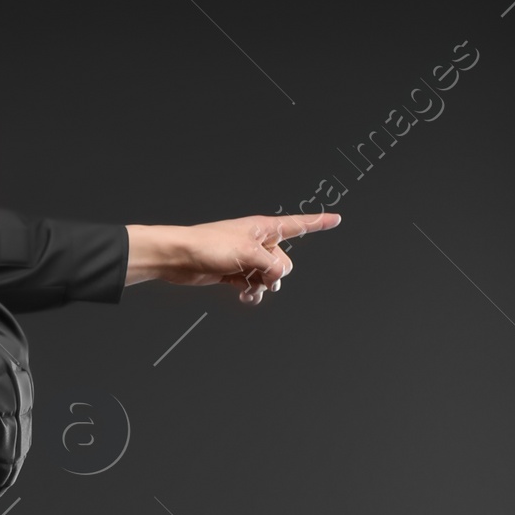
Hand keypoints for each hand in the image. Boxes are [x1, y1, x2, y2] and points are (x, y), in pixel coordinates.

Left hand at [126, 213, 341, 302]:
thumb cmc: (208, 245)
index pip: (298, 224)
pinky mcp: (233, 272)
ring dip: (262, 285)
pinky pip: (253, 284)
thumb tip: (279, 276)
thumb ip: (270, 265)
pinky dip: (251, 292)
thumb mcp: (247, 254)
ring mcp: (245, 257)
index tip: (336, 219)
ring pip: (268, 275)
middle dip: (276, 273)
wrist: (178, 257)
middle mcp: (256, 241)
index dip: (318, 223)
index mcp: (263, 228)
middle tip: (262, 275)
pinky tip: (245, 296)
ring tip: (249, 288)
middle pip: (283, 261)